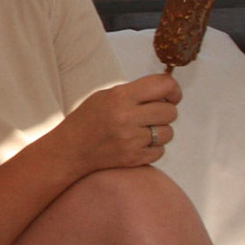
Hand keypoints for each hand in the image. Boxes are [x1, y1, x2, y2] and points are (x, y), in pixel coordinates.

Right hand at [57, 75, 179, 175]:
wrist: (70, 150)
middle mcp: (127, 118)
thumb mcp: (105, 96)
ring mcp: (131, 140)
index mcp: (120, 97)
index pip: (163, 85)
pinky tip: (137, 143)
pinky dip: (153, 147)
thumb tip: (165, 92)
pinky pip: (161, 150)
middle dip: (165, 111)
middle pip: (170, 111)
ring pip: (168, 132)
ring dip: (160, 131)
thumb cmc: (88, 119)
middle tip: (152, 114)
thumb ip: (134, 92)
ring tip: (142, 130)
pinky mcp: (134, 158)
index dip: (173, 89)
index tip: (171, 95)